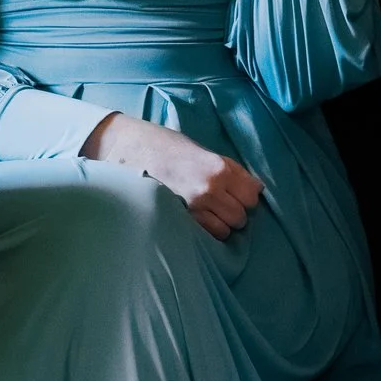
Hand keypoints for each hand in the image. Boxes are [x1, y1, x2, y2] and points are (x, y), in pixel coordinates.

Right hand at [83, 113, 264, 239]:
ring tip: (208, 211)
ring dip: (221, 223)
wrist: (128, 149)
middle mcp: (210, 190)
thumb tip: (252, 187)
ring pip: (226, 230)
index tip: (239, 193)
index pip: (253, 194)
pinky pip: (206, 236)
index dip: (247, 194)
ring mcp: (194, 208)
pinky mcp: (179, 220)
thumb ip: (227, 170)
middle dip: (235, 211)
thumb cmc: (164, 145)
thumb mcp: (201, 150)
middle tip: (221, 202)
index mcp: (219, 168)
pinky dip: (206, 230)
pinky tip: (197, 218)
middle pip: (242, 215)